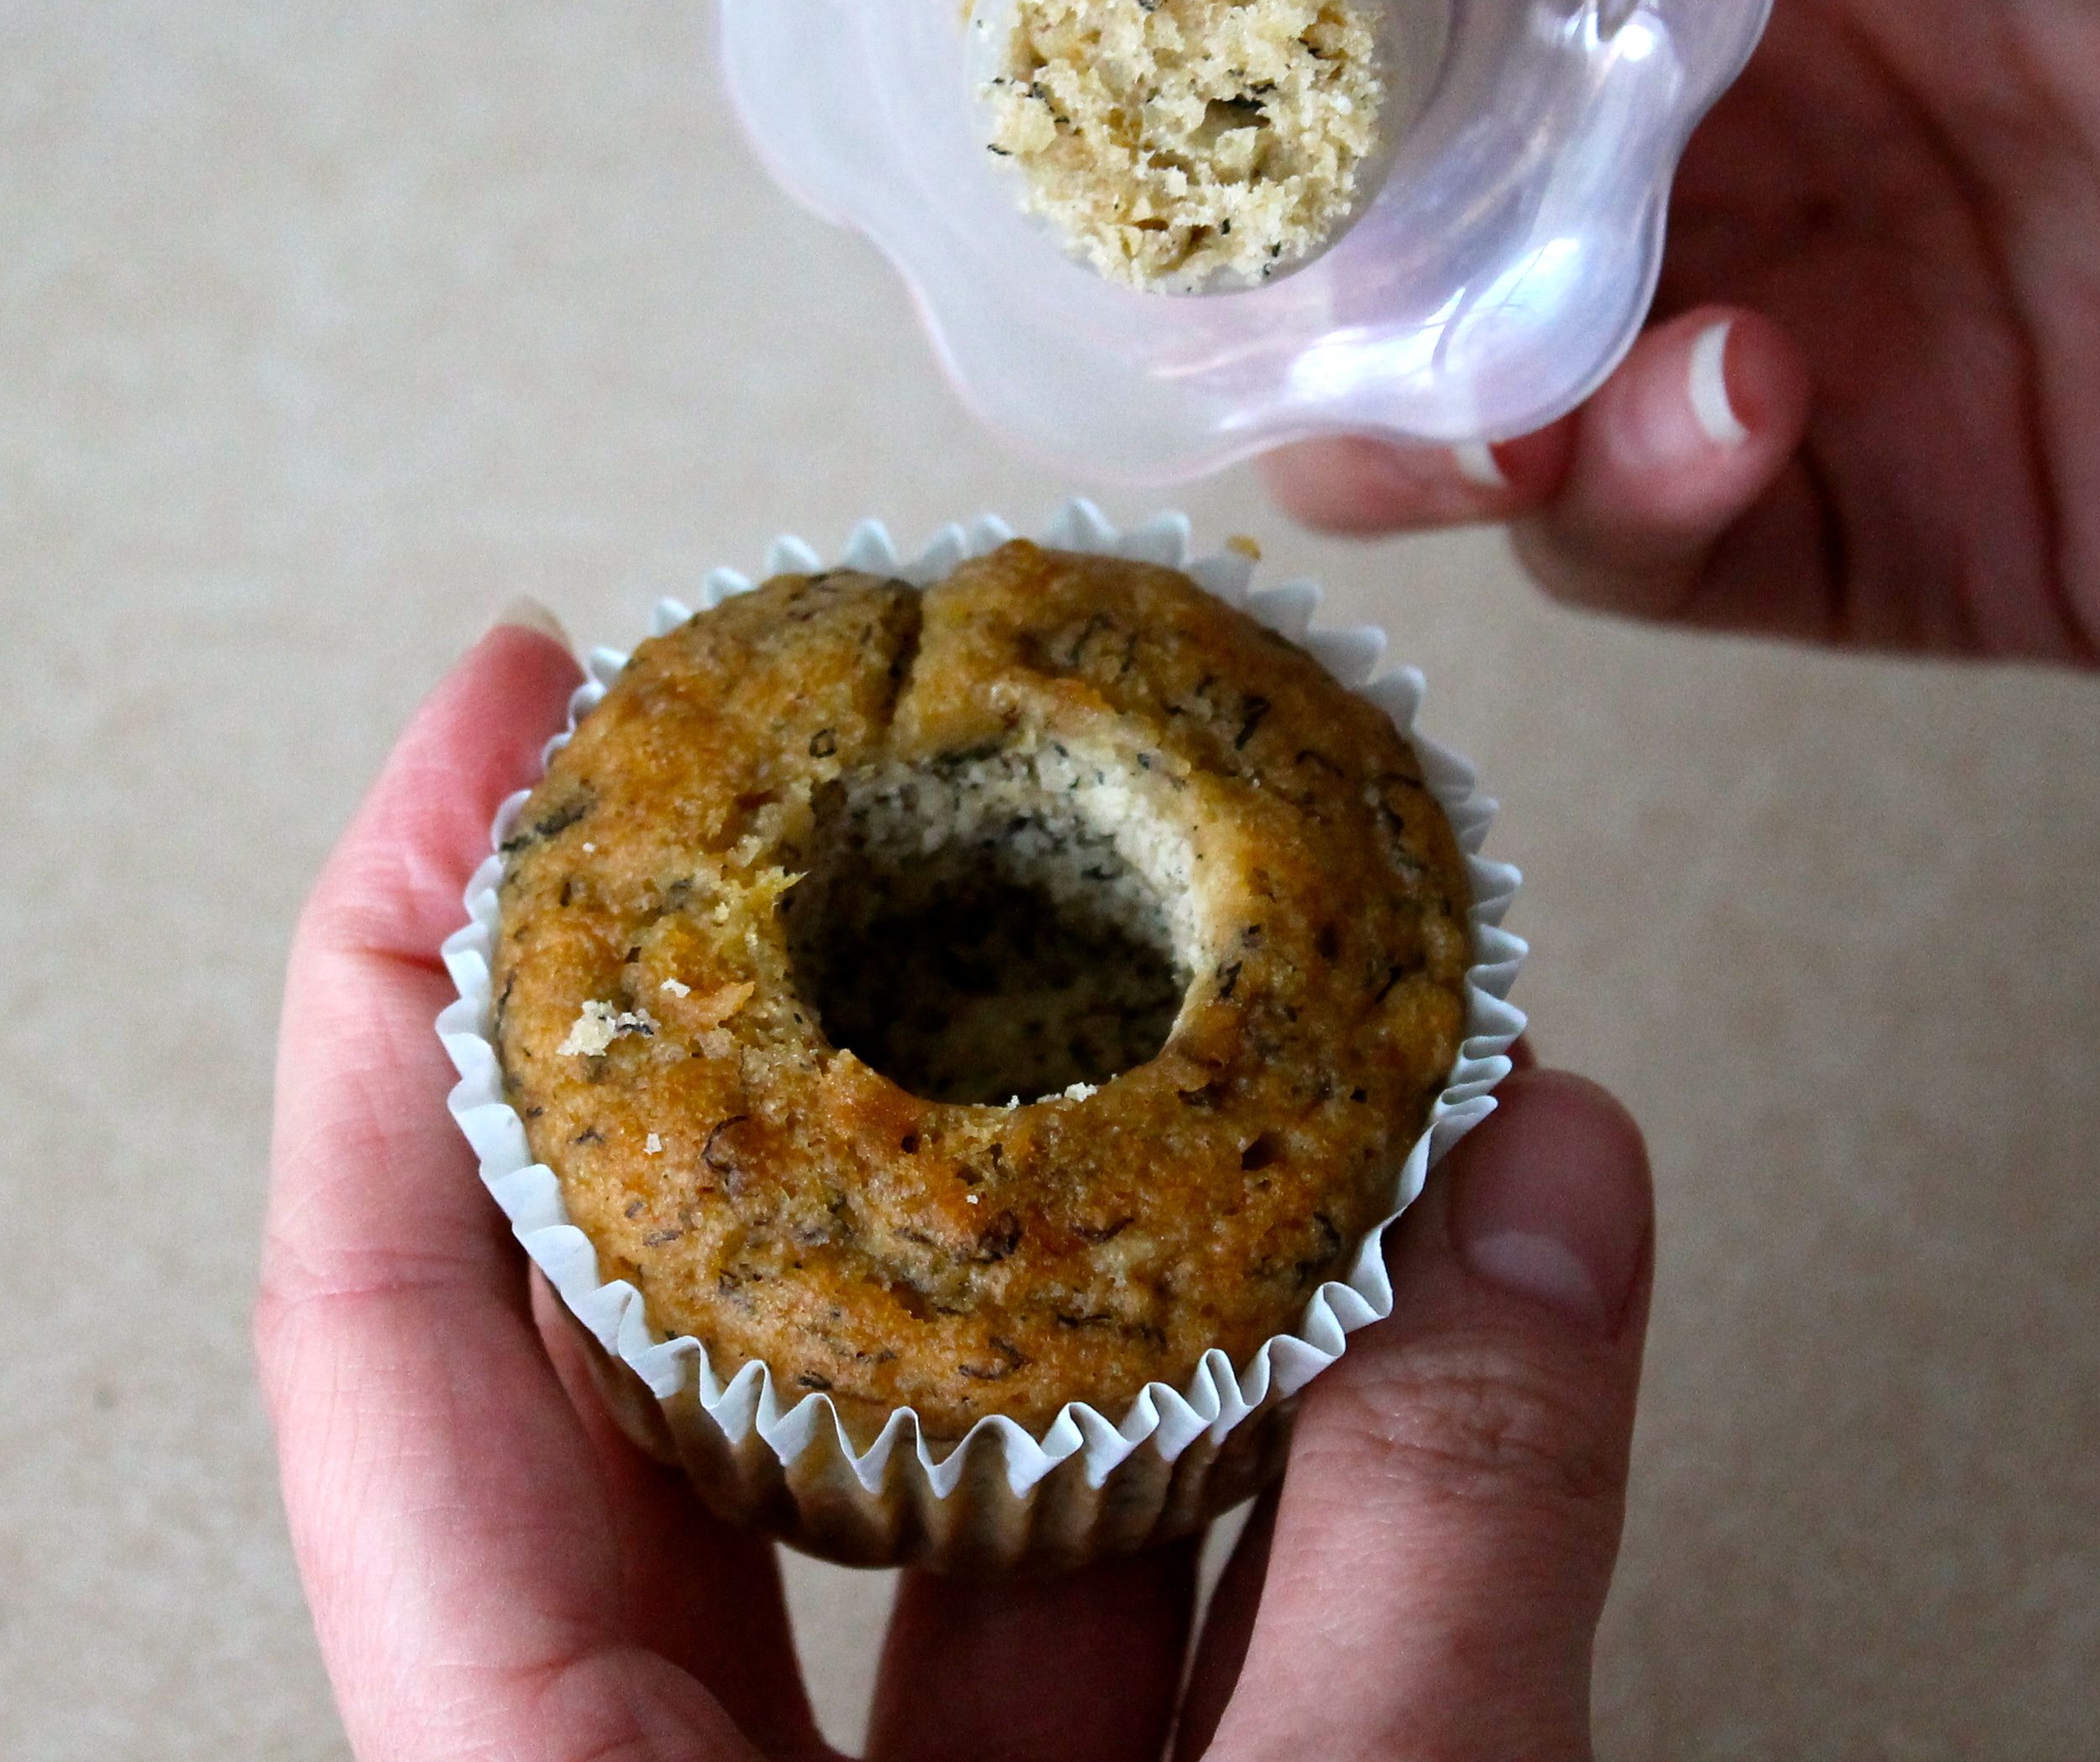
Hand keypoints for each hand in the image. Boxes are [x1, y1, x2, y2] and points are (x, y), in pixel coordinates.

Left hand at [260, 620, 1652, 1759]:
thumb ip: (1428, 1557)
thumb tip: (1546, 1176)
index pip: (390, 1320)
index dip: (413, 972)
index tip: (507, 705)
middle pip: (647, 1295)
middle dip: (768, 1005)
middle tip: (863, 768)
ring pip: (890, 1410)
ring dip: (1035, 1186)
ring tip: (1132, 958)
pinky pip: (1065, 1539)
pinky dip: (1196, 1382)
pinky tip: (1326, 1241)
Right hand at [1268, 0, 2099, 665]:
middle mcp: (1670, 102)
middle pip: (1358, 200)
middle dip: (1259, 245)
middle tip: (1221, 238)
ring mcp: (1729, 307)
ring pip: (1437, 403)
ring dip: (1398, 415)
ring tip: (1454, 396)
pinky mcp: (1820, 504)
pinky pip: (1634, 530)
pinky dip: (1631, 482)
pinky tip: (1737, 393)